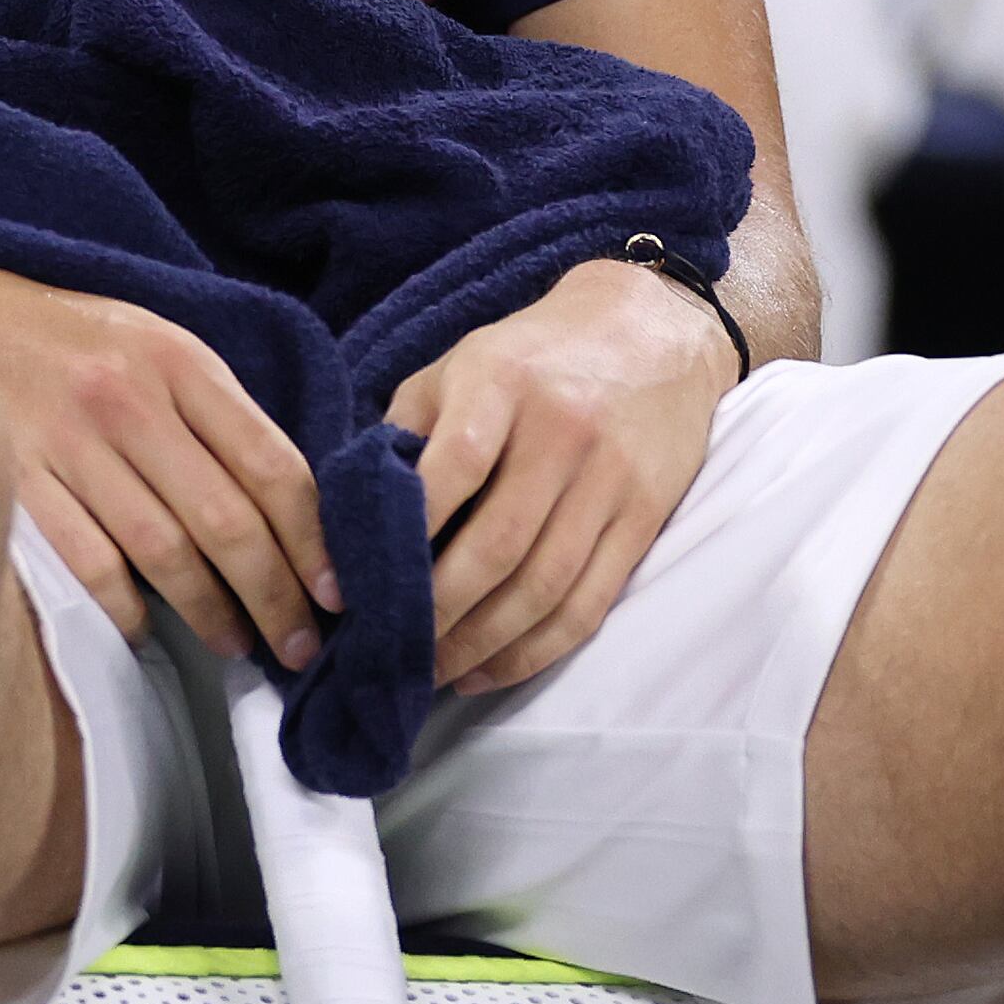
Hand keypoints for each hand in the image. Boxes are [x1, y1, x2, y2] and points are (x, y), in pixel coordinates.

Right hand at [0, 258, 343, 670]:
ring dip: (213, 612)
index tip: (337, 591)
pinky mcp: (15, 483)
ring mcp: (67, 442)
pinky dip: (128, 610)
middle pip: (227, 519)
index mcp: (176, 359)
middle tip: (300, 645)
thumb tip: (289, 504)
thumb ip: (210, 410)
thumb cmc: (61, 344)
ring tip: (240, 645)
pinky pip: (90, 566)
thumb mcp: (147, 342)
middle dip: (276, 595)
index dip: (314, 539)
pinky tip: (148, 631)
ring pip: (165, 552)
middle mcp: (127, 398)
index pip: (272, 463)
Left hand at [386, 254, 736, 695]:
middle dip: (436, 612)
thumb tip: (350, 517)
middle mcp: (563, 432)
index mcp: (503, 383)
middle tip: (388, 650)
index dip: (404, 537)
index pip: (452, 470)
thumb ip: (407, 430)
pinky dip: (535, 650)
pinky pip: (588, 604)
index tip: (356, 588)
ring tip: (432, 673)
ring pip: (543, 588)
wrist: (653, 330)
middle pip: (497, 547)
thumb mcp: (460, 364)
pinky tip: (489, 670)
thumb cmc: (534, 355)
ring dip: (481, 644)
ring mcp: (609, 479)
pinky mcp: (644, 518)